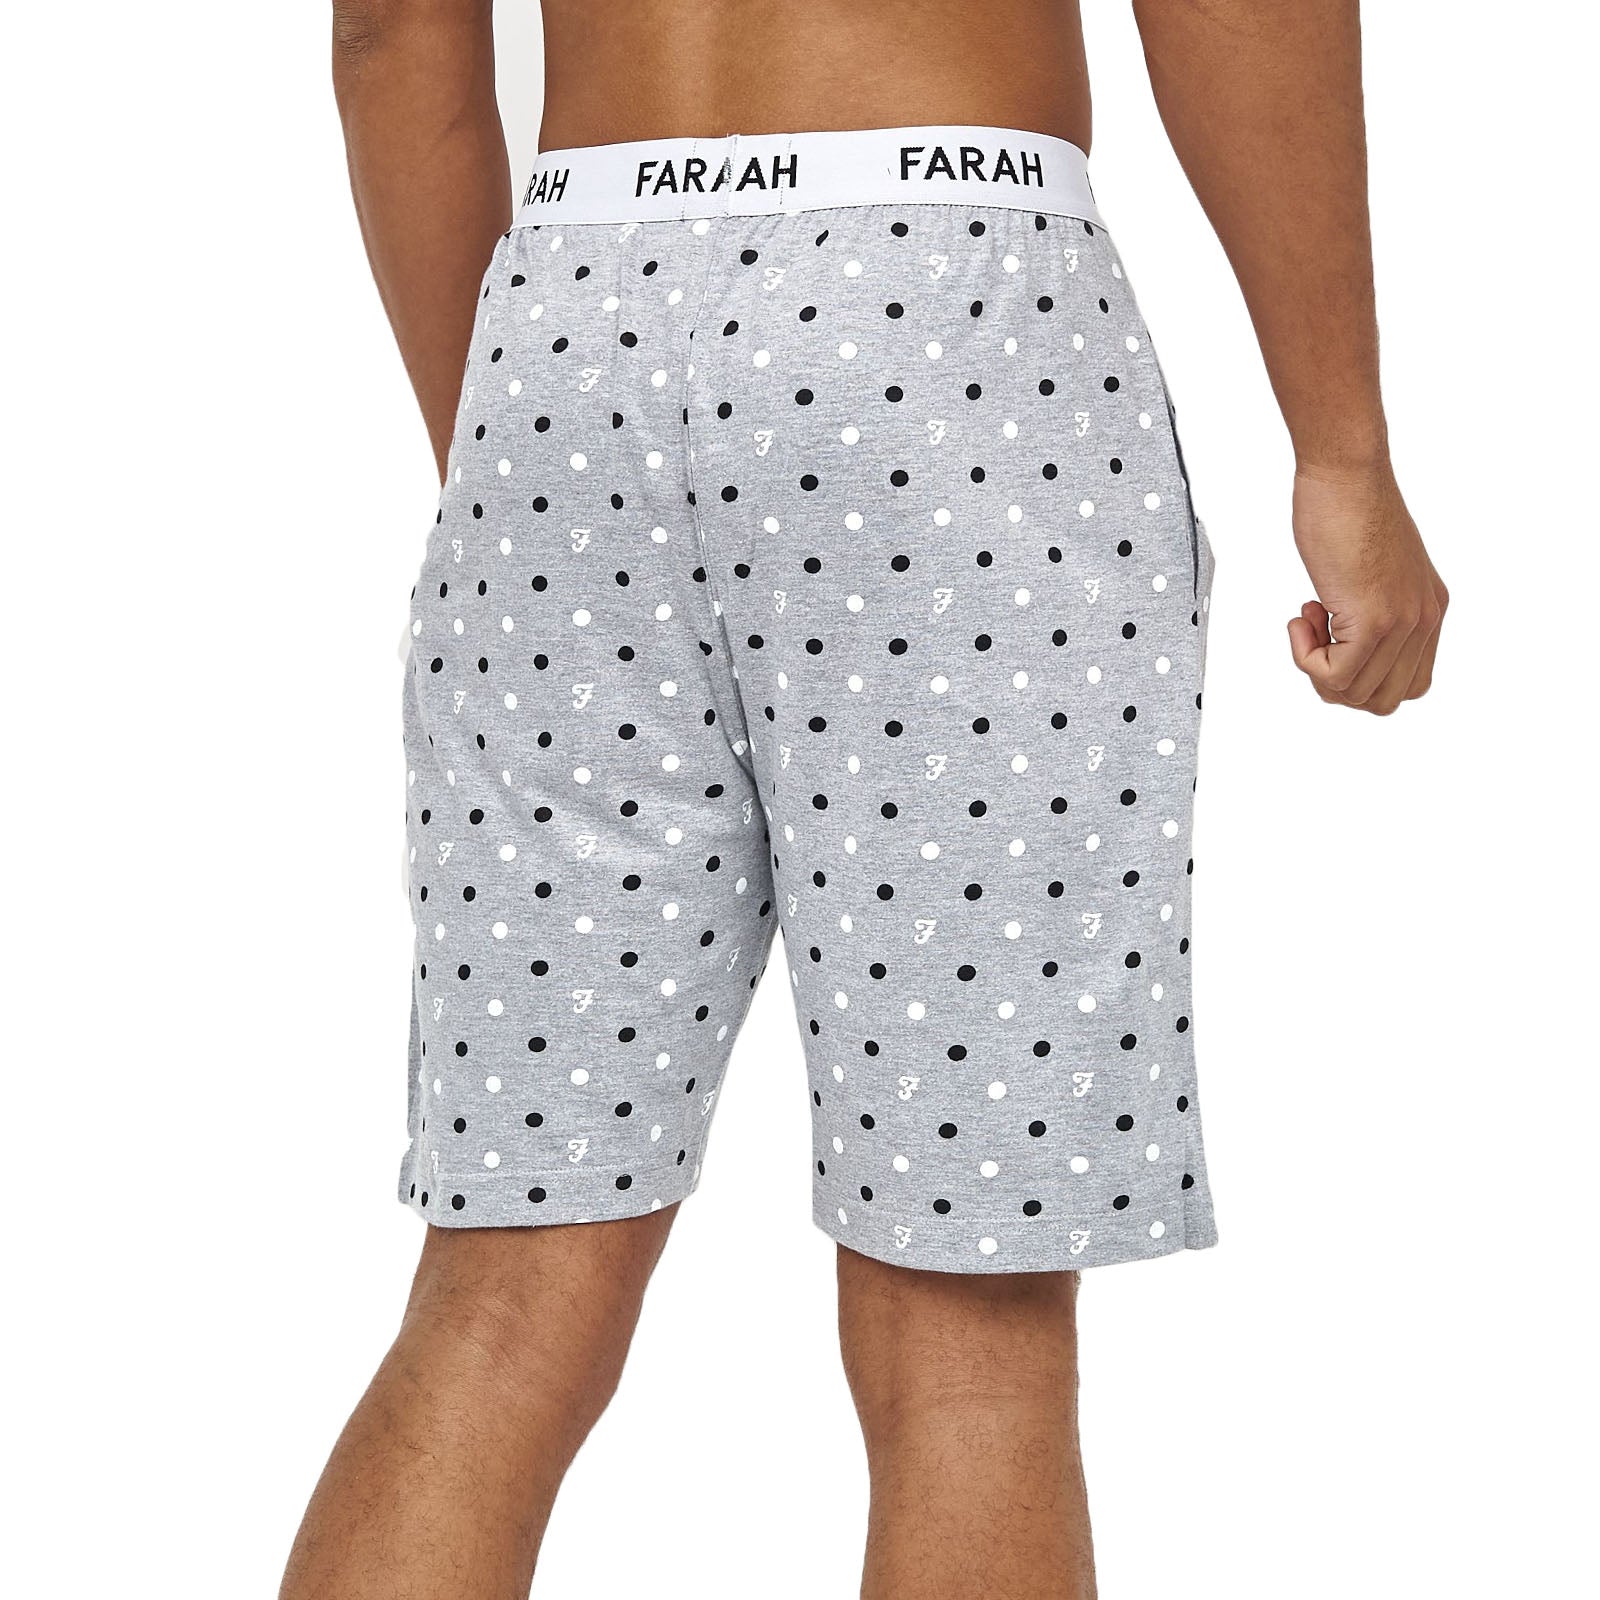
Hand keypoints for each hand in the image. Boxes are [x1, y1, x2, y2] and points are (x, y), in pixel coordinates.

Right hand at [1286, 459, 1446, 714]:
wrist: (1345, 475)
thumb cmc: (1347, 506)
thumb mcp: (1373, 570)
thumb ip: (1373, 607)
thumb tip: (1344, 637)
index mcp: (1428, 611)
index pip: (1405, 684)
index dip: (1361, 676)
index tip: (1335, 636)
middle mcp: (1424, 621)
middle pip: (1383, 701)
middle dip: (1336, 682)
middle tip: (1316, 636)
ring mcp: (1403, 623)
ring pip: (1356, 694)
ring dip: (1316, 666)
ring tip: (1308, 618)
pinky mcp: (1374, 621)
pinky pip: (1335, 675)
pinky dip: (1305, 657)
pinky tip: (1302, 616)